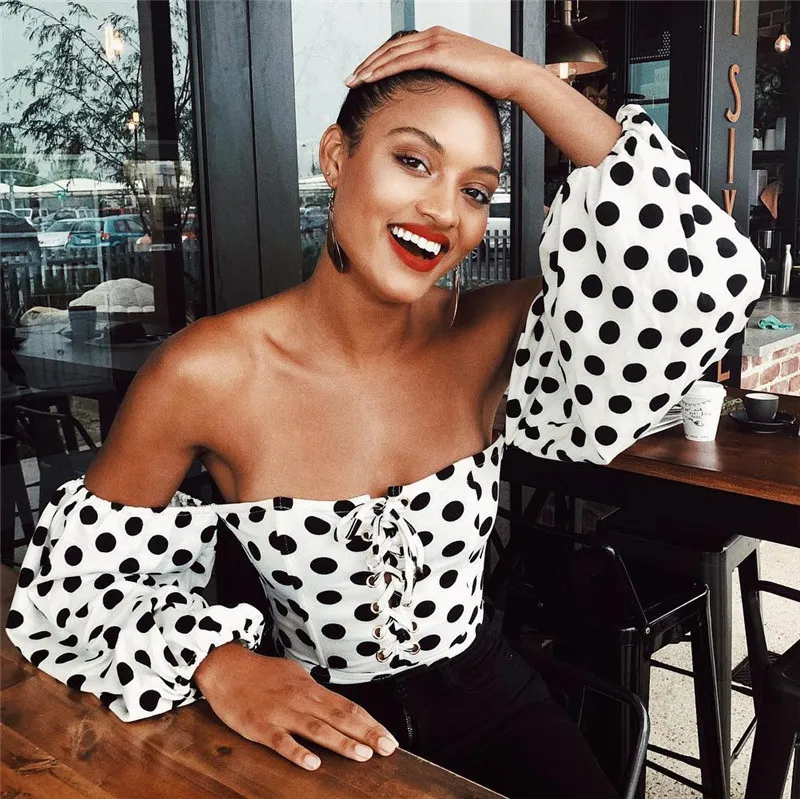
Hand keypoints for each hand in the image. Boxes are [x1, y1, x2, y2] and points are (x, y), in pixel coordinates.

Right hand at [193, 643, 398, 769]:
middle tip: (388, 748)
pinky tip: (312, 763)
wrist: (226, 666)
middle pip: (339, 717)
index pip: (347, 706)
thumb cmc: (262, 674)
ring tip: (362, 755)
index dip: (370, 723)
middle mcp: (301, 699)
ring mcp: (280, 712)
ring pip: (316, 728)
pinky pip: (280, 741)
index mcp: (311, 689)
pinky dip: (297, 752)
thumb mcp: (294, 677)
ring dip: (341, 742)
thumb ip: (315, 694)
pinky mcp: (259, 725)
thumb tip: (338, 707)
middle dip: (366, 734)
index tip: (389, 737)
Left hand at [345, 27, 526, 101]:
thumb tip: (435, 96)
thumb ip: (445, 80)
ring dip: (370, 67)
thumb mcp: (462, 78)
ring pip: (392, 52)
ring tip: (354, 80)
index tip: (366, 75)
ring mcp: (435, 41)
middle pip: (391, 47)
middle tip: (351, 77)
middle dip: (369, 63)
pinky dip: (383, 69)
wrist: (512, 75)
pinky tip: (370, 79)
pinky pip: (402, 60)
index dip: (381, 61)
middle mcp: (434, 35)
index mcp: (439, 39)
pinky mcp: (438, 53)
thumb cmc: (492, 82)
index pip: (401, 48)